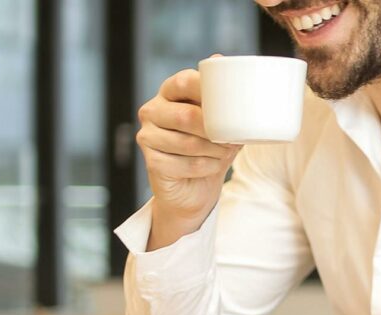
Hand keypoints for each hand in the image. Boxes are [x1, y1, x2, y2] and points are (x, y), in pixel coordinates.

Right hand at [137, 58, 241, 250]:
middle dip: (215, 130)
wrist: (195, 188)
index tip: (231, 103)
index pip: (185, 81)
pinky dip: (207, 167)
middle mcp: (152, 110)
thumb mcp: (223, 121)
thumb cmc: (211, 147)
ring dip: (215, 151)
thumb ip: (225, 98)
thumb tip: (223, 62)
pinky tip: (212, 166)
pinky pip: (185, 164)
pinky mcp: (151, 161)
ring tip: (226, 152)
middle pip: (186, 115)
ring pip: (188, 143)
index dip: (207, 89)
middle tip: (233, 139)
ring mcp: (147, 136)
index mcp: (168, 92)